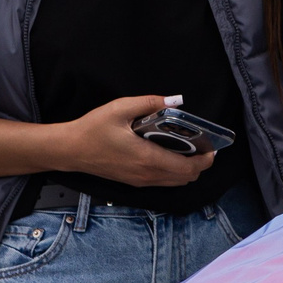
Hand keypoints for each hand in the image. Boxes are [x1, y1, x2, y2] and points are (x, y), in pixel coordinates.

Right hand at [63, 94, 220, 189]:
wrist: (69, 150)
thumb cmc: (93, 129)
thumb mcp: (120, 108)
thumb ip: (150, 103)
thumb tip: (175, 100)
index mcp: (148, 158)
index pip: (188, 168)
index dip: (205, 160)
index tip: (212, 148)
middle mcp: (147, 175)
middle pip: (185, 178)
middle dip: (200, 165)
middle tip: (204, 146)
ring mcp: (140, 181)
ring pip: (174, 182)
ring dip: (187, 170)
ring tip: (190, 150)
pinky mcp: (133, 182)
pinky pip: (162, 182)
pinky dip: (173, 172)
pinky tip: (169, 154)